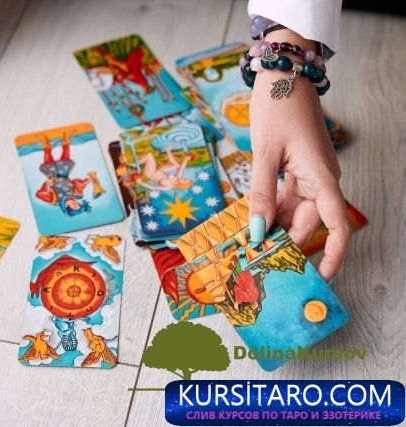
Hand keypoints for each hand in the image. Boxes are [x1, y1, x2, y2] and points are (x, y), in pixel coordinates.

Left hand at [248, 30, 350, 279]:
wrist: (282, 76)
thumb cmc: (277, 108)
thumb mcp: (264, 153)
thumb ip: (261, 193)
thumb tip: (258, 231)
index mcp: (322, 176)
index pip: (337, 224)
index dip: (332, 254)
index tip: (320, 276)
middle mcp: (321, 179)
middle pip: (309, 222)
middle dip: (286, 241)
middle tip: (257, 259)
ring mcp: (310, 174)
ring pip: (296, 211)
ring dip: (276, 226)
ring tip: (251, 243)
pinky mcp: (298, 169)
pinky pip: (288, 197)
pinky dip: (273, 210)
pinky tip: (255, 220)